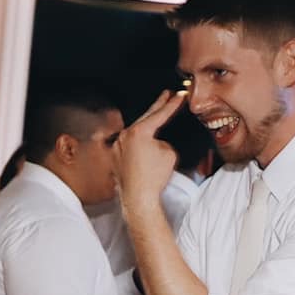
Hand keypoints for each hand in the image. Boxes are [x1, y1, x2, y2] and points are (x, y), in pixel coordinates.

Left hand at [118, 91, 180, 205]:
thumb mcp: (169, 152)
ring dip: (147, 125)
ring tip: (157, 118)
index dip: (172, 104)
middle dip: (158, 106)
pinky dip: (138, 142)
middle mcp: (125, 136)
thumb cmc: (153, 178)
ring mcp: (118, 146)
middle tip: (166, 95)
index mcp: (139, 131)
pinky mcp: (115, 157)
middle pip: (145, 117)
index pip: (160, 114)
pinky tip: (145, 144)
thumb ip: (163, 140)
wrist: (138, 198)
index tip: (179, 96)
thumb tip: (156, 142)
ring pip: (136, 131)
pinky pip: (129, 144)